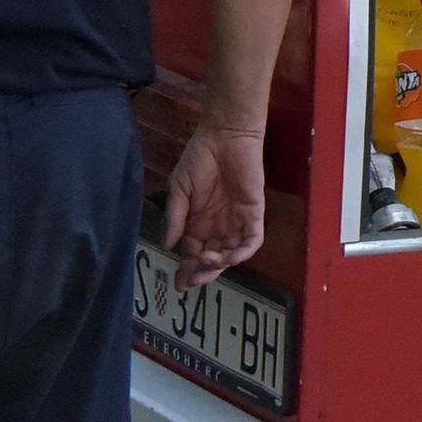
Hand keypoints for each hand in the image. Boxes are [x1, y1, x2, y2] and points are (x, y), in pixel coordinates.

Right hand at [163, 124, 265, 290]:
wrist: (224, 136)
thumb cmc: (199, 158)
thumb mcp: (179, 188)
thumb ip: (175, 217)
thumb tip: (168, 245)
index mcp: (197, 222)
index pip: (192, 254)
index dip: (187, 270)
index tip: (179, 285)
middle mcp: (217, 227)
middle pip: (212, 260)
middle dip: (202, 273)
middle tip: (193, 281)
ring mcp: (236, 222)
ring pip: (231, 254)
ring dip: (220, 264)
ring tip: (207, 261)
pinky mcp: (254, 214)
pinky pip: (252, 240)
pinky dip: (242, 252)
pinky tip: (230, 256)